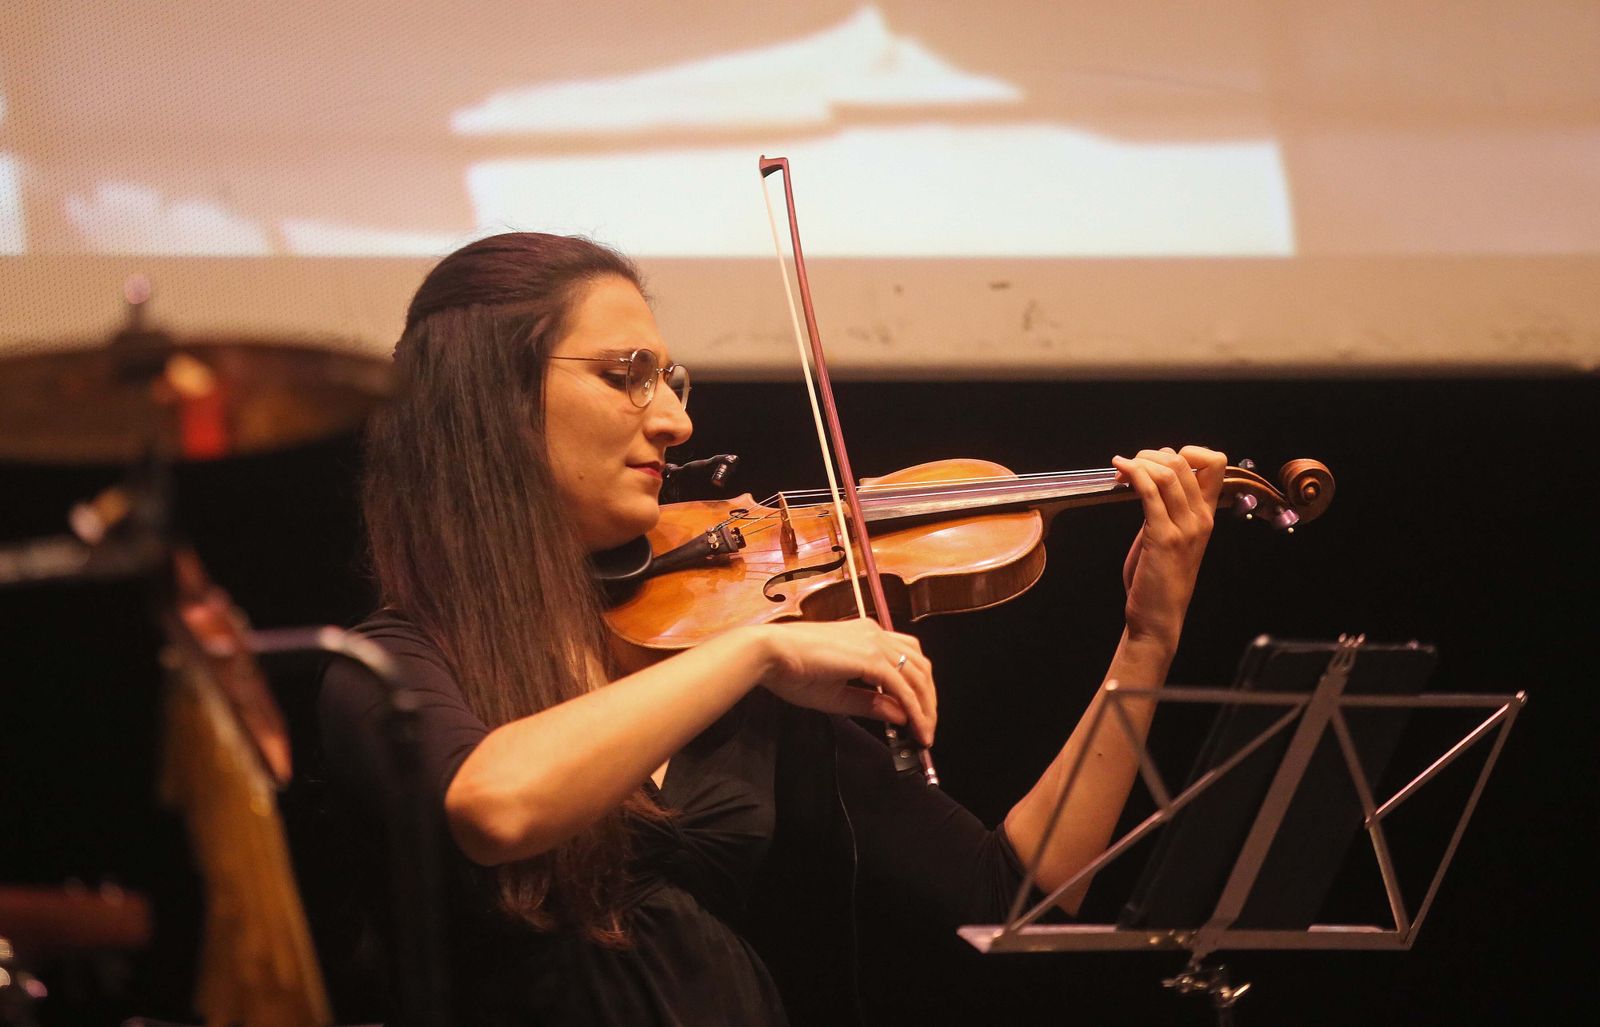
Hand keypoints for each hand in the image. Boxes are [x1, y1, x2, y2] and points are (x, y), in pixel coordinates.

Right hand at [745, 619, 935, 744]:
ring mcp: (875, 642)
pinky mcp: (870, 657)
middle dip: (928, 701)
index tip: (918, 716)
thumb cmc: (792, 670)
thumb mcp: (838, 694)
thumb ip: (871, 703)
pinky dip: (913, 709)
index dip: (918, 689)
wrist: (770, 654)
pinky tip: (913, 727)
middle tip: (926, 729)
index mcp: (866, 636)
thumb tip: (902, 715)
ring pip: (917, 676)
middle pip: (920, 667)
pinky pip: (902, 687)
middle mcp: (875, 634)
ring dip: (925, 707)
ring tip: (924, 734)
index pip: (907, 660)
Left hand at [1111, 446, 1225, 649]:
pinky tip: (1121, 471)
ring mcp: (1185, 528)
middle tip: (1130, 464)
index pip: (1216, 463)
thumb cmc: (1159, 577)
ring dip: (1140, 462)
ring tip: (1122, 467)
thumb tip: (1154, 475)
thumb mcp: (1170, 536)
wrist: (1158, 616)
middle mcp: (1201, 518)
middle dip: (1152, 454)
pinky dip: (1134, 474)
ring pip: (1168, 474)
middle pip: (1186, 462)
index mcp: (1207, 515)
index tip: (1159, 461)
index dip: (1189, 451)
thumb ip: (1167, 508)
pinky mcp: (1163, 538)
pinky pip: (1150, 494)